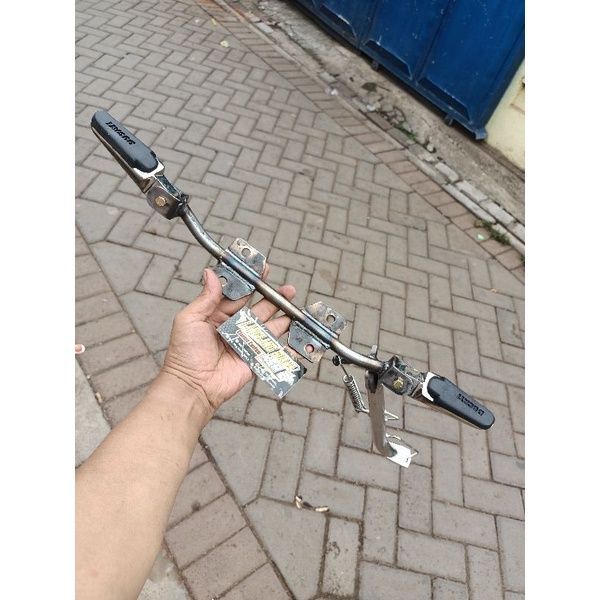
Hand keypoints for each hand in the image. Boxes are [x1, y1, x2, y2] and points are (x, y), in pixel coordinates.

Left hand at [160, 267, 295, 412]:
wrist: (192, 386)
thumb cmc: (185, 353)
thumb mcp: (190, 319)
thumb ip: (205, 297)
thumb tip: (210, 272)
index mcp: (218, 314)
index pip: (240, 294)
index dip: (252, 282)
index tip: (263, 269)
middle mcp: (235, 327)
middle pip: (260, 309)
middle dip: (275, 298)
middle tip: (289, 289)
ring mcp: (247, 343)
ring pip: (270, 327)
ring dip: (285, 317)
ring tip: (296, 309)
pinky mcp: (256, 360)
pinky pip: (275, 351)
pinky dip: (290, 347)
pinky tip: (301, 339)